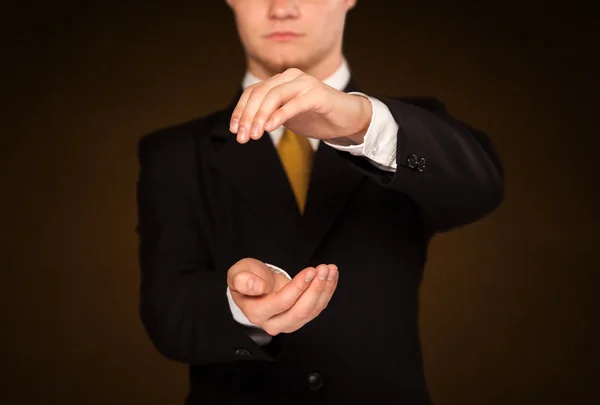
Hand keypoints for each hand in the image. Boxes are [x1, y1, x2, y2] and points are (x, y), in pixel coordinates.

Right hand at [227, 258, 338, 335]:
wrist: (255, 286)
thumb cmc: (247, 278)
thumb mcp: (238, 274)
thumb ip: (243, 280)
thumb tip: (257, 287)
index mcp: (256, 312)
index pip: (281, 303)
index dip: (298, 287)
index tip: (310, 271)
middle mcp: (273, 323)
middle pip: (300, 312)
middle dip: (315, 289)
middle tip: (323, 270)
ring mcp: (288, 323)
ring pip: (311, 312)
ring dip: (324, 290)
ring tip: (330, 270)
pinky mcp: (300, 319)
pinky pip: (316, 309)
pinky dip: (327, 292)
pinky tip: (331, 276)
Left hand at [229, 68, 371, 145]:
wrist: (348, 118)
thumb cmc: (317, 116)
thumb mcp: (287, 116)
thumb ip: (269, 116)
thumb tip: (245, 126)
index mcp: (281, 81)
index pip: (253, 92)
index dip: (240, 110)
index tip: (234, 130)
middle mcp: (291, 77)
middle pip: (261, 93)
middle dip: (248, 116)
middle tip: (242, 137)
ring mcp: (306, 84)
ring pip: (275, 96)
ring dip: (261, 116)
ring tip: (254, 135)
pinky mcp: (319, 94)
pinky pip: (295, 103)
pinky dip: (280, 115)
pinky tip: (270, 127)